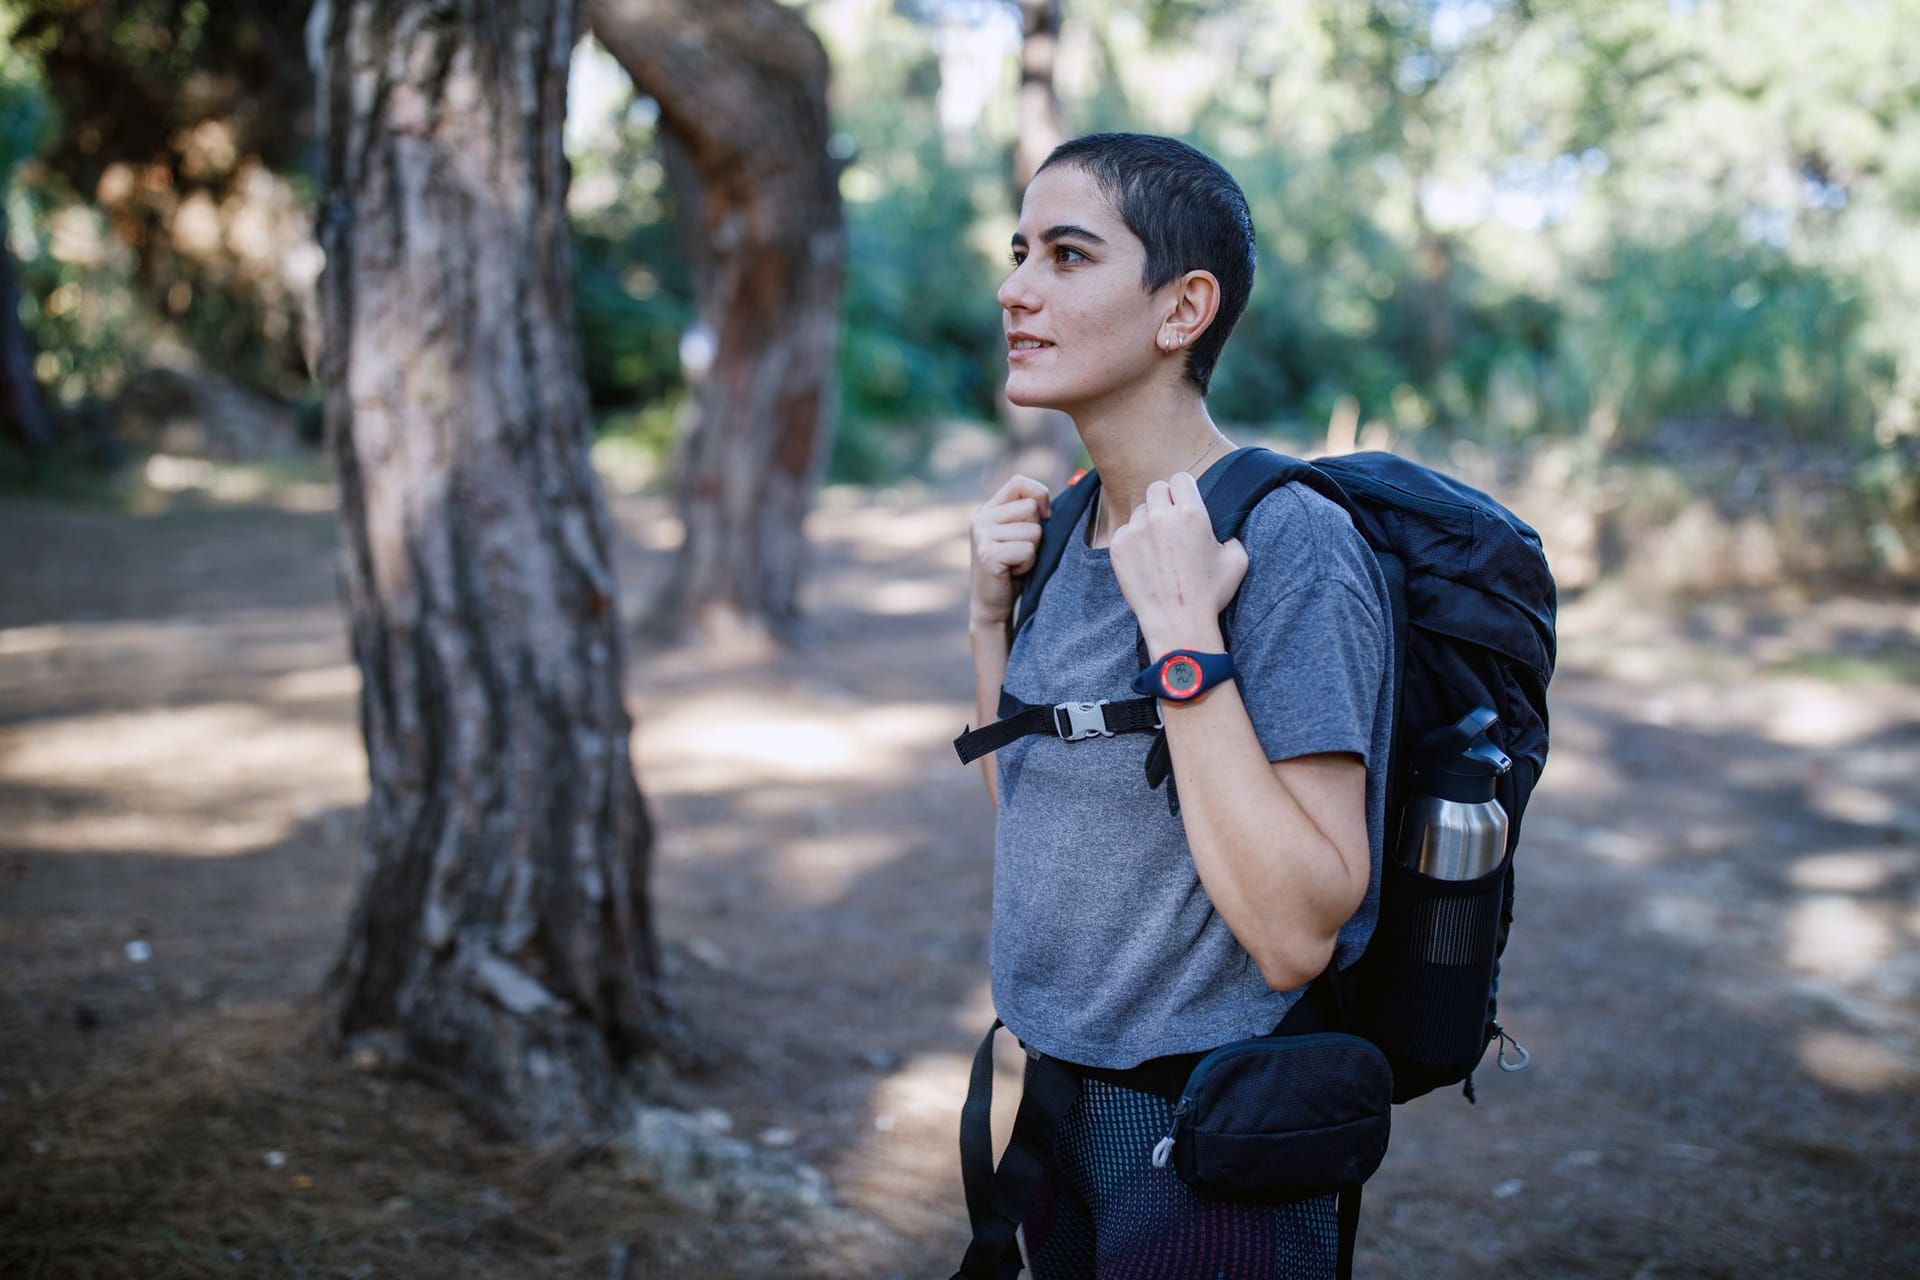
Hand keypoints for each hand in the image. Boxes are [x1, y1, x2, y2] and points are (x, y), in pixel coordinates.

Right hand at [969, 473, 1050, 627]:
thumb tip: (1051, 505)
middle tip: (1020, 552)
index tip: (1044, 517)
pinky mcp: (988, 554)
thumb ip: (1030, 516)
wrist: (993, 607)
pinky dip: (1027, 564)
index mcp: (988, 510)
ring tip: (1016, 564)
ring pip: (1033, 531)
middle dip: (1036, 533)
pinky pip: (1027, 549)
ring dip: (1032, 552)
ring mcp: (982, 535)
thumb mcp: (1020, 536)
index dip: (1039, 495)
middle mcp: (981, 518)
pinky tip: (1013, 573)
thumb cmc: (1013, 570)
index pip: (1019, 482)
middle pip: (1031, 507)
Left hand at [1110, 470, 1246, 654]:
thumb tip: (1223, 526)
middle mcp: (1160, 516)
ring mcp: (1135, 531)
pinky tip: (1146, 560)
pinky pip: (1125, 530)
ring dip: (1149, 521)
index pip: (1180, 479)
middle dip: (1165, 501)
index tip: (1185, 503)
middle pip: (1157, 488)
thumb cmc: (1210, 593)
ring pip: (1141, 510)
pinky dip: (1133, 540)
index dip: (1185, 490)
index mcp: (1191, 513)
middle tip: (1171, 523)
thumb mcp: (1237, 559)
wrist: (1178, 622)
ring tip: (1159, 547)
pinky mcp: (1118, 546)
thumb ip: (1230, 532)